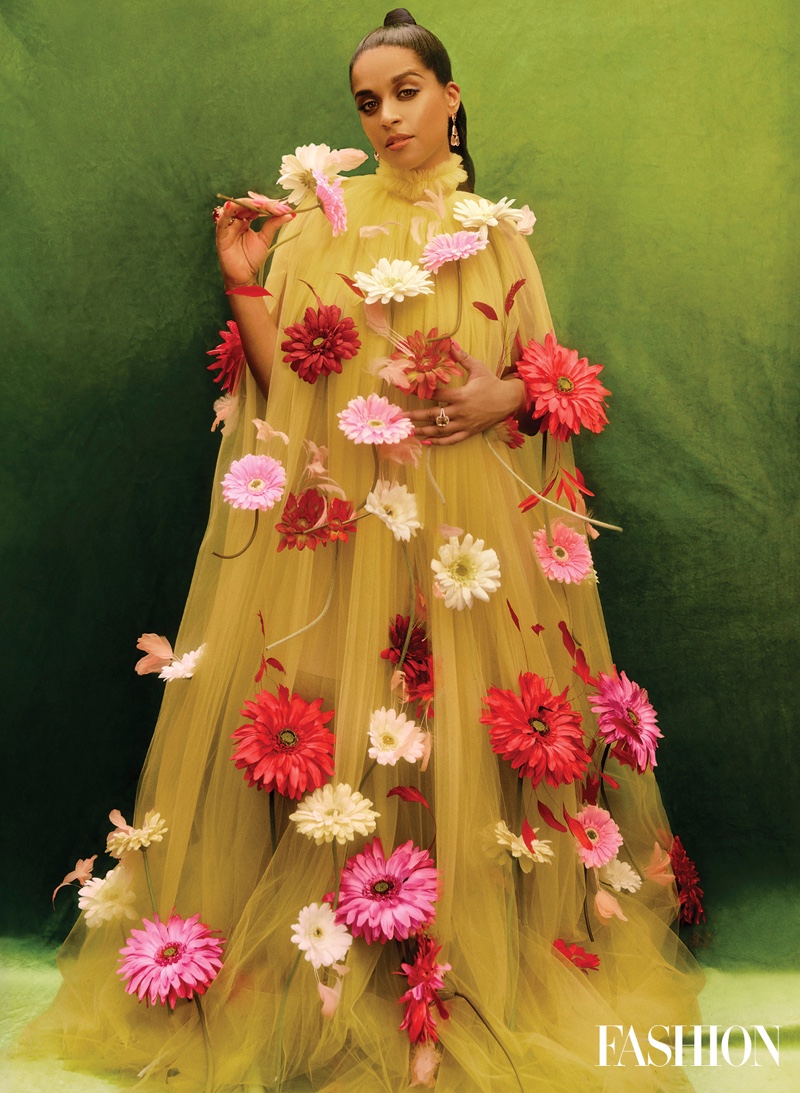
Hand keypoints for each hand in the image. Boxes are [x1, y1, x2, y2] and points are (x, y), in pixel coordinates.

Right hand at [215, 197, 295, 289]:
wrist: (244, 276)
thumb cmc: (252, 258)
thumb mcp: (265, 238)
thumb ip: (274, 224)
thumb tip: (290, 214)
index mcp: (246, 220)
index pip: (256, 207)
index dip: (269, 205)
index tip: (284, 208)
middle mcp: (236, 220)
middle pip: (246, 205)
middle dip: (260, 204)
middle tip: (275, 206)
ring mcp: (228, 226)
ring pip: (234, 209)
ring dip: (246, 204)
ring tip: (259, 204)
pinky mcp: (221, 235)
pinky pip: (222, 221)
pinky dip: (226, 213)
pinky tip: (232, 205)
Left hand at [407, 344, 525, 445]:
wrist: (509, 400)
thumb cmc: (492, 383)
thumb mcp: (478, 368)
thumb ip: (462, 358)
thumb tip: (450, 343)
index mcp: (461, 395)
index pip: (437, 394)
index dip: (421, 392)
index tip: (407, 391)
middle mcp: (461, 411)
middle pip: (434, 415)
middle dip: (416, 416)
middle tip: (401, 417)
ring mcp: (465, 423)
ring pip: (440, 430)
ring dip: (424, 431)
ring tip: (409, 431)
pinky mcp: (469, 432)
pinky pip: (452, 439)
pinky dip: (439, 442)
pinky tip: (426, 442)